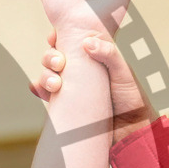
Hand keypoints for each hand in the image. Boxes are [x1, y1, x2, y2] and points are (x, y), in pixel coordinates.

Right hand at [31, 32, 155, 138]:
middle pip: (53, 57)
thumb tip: (86, 43)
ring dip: (45, 75)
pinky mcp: (62, 104)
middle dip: (50, 57)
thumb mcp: (123, 72)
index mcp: (91, 58)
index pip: (69, 42)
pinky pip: (43, 94)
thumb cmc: (130, 99)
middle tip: (59, 63)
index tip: (55, 37)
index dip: (58, 37)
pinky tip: (39, 89)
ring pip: (46, 74)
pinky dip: (37, 89)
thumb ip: (109, 53)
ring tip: (56, 84)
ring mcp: (68, 87)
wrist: (129, 130)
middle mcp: (77, 71)